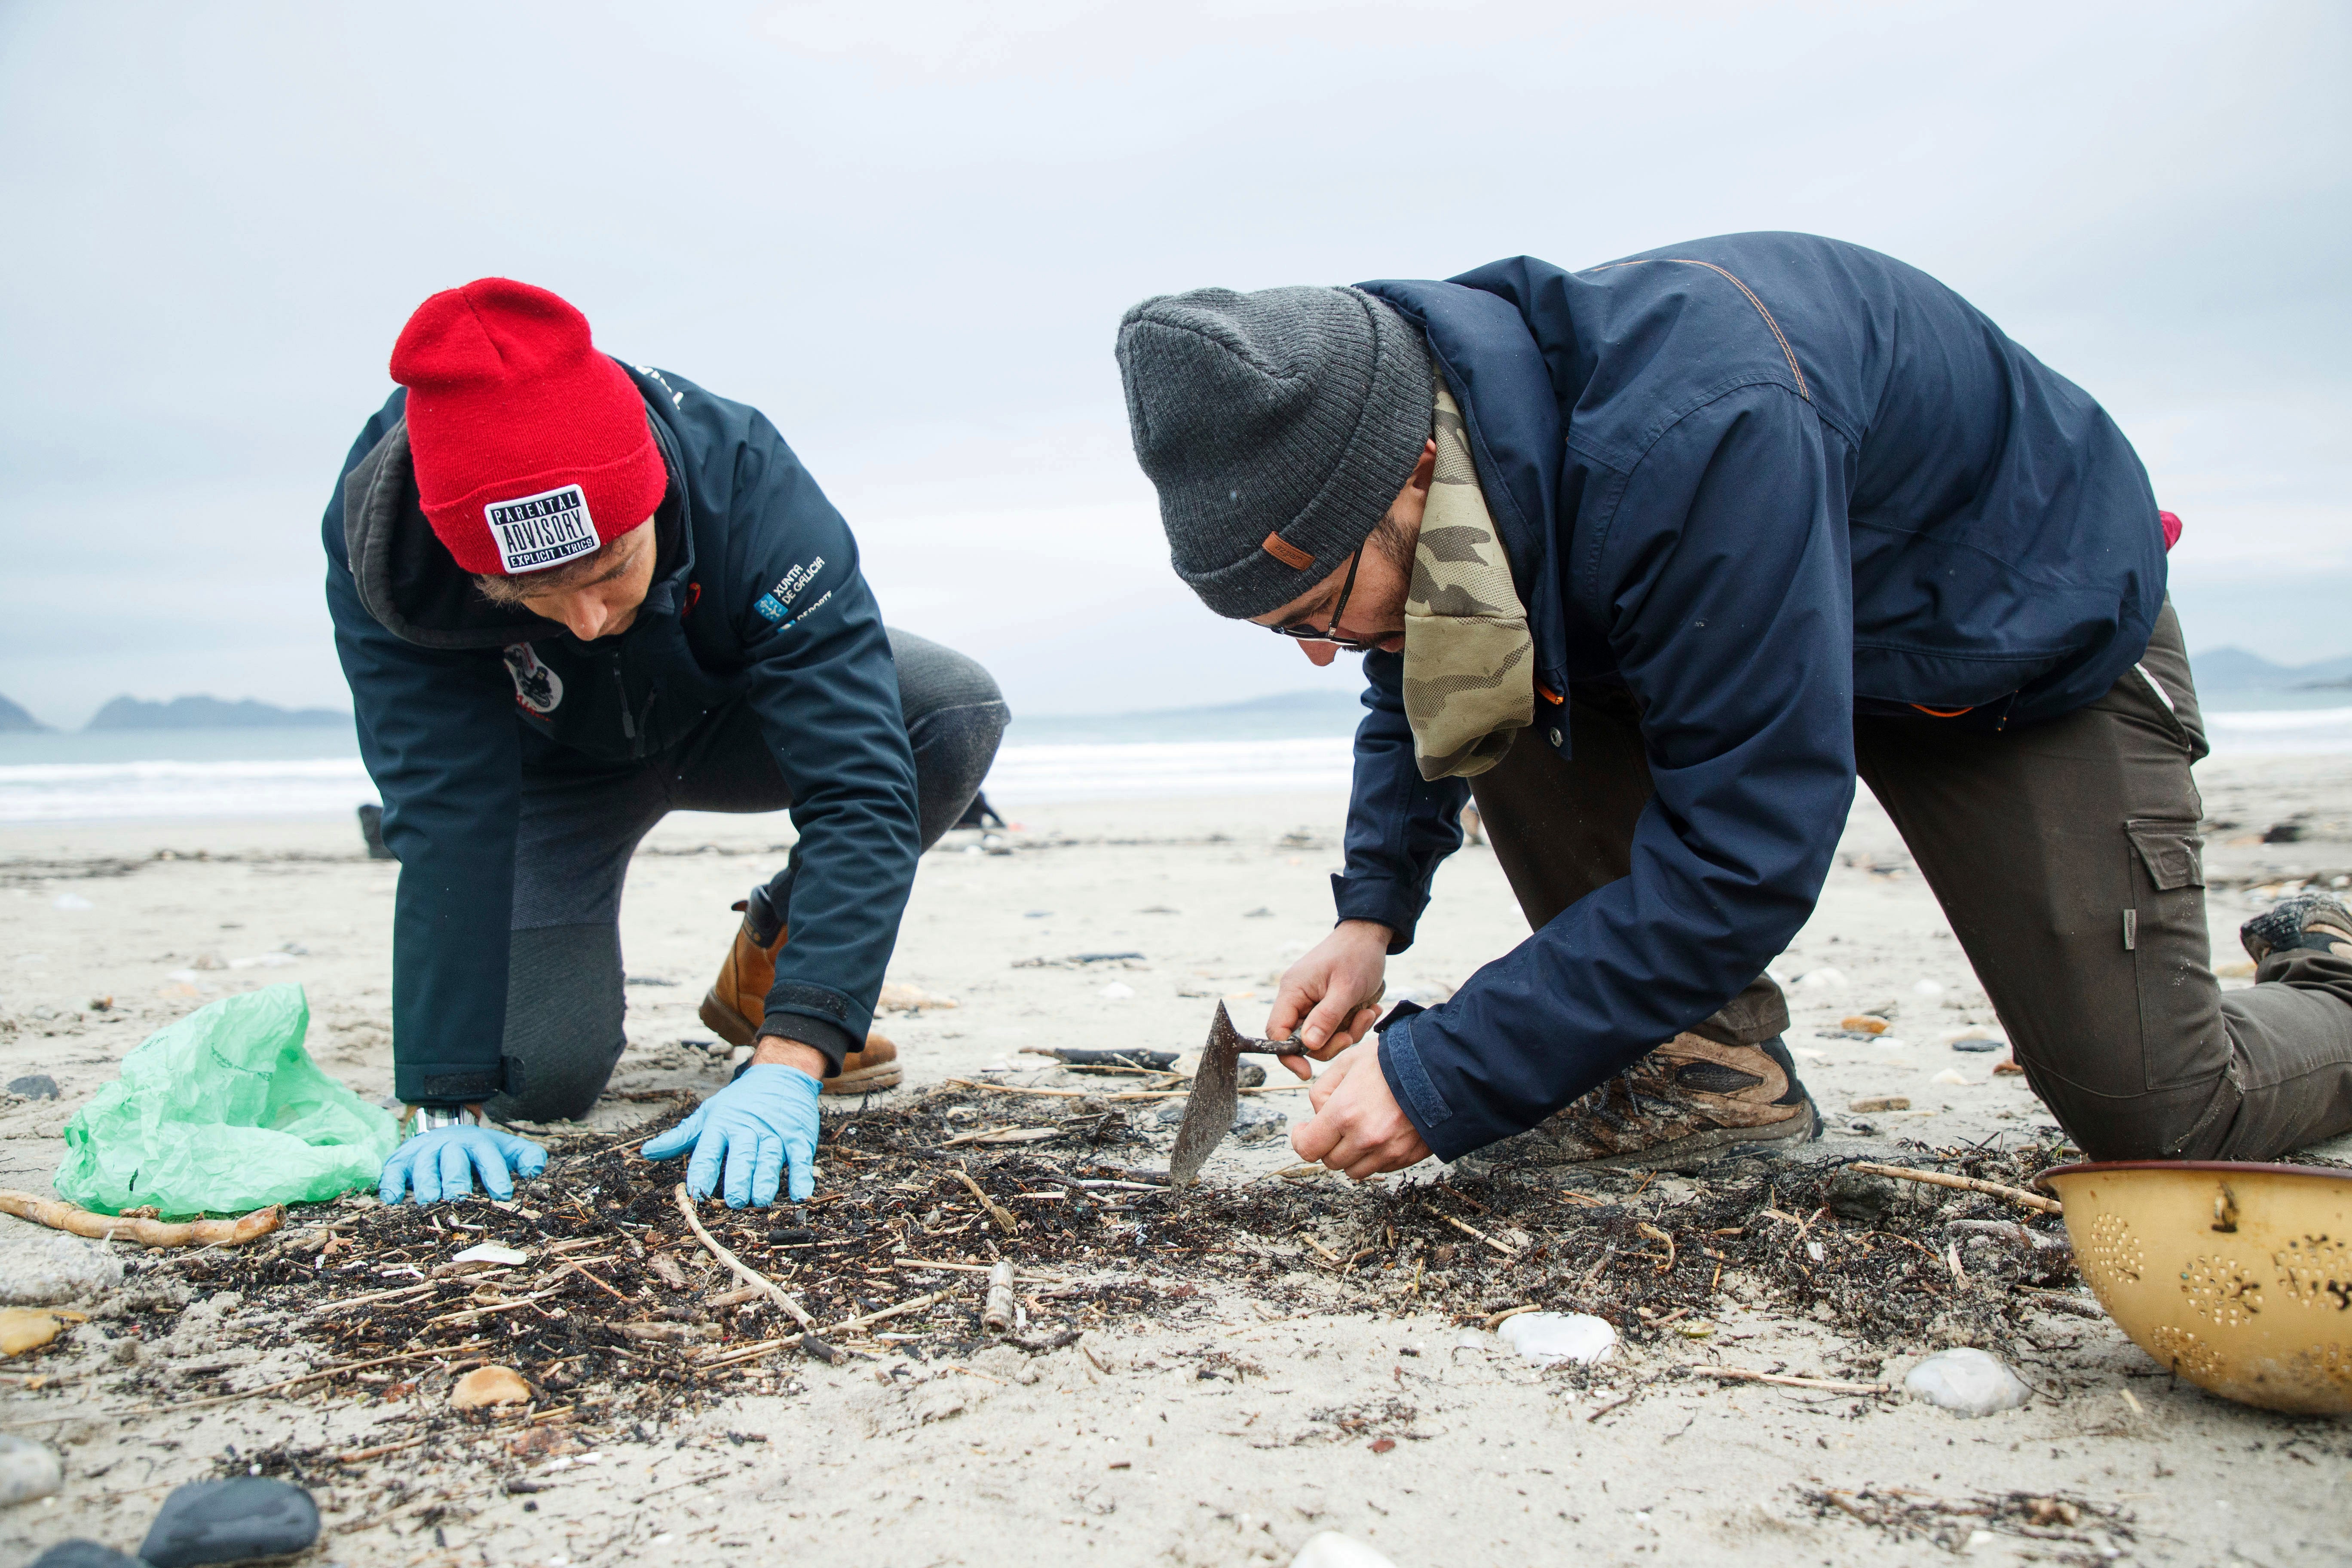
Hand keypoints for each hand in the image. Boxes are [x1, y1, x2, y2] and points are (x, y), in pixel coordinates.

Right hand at [379, 1121, 547, 1204]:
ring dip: (427, 1185)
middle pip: (453, 1161)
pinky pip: (392, 1173)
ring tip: (430, 1203)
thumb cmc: (478, 1152)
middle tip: (460, 1199)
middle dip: (457, 1180)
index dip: (496, 1174)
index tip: (504, 1193)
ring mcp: (423, 1154)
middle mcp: (449, 1147)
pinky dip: (390, 1185)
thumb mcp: (505, 1150)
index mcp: (478, 1144)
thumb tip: (536, 1169)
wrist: (441, 1132)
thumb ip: (526, 1156)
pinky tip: (392, 1200)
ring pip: (424, 1168)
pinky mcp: (399, 1162)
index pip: (489, 1156)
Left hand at [642, 1062, 820, 1206]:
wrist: (781, 1074)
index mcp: (722, 1125)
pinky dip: (802, 1177)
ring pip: (770, 1159)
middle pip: (742, 1156)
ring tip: (760, 1199)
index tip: (697, 1192)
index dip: (703, 1171)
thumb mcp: (708, 1113)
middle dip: (738, 1178)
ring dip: (766, 1180)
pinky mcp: (799, 1138)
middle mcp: (748, 1130)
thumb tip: (647, 1152)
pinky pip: (801, 1160)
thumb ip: (680, 1137)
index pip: (709, 1151)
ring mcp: (775, 1134)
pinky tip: (800, 1195)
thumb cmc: (740, 1101)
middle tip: (734, 1200)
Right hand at [1266, 920, 1391, 1079]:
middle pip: (1301, 1040)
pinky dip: (1352, 1024)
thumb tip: (1308, 1045)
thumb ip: (1327, 1017)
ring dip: (1347, 1032)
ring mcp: (1311, 1002)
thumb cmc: (1356, 955)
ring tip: (1368, 1013)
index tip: (1306, 1071)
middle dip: (1330, 1042)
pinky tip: (1368, 1010)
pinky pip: (1334, 1028)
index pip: (1276, 1032)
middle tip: (1352, 1033)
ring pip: (1321, 1037)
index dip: (1288, 1055)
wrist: (1369, 936)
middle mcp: (1297, 998)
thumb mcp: (1346, 988)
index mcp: (1293, 991)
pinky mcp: (1326, 1005)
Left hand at [1291, 1042, 1429, 1179]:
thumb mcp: (1348, 1062)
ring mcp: (1387, 1151)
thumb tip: (1317, 1114)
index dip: (1301, 1140)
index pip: (1307, 1148)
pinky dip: (1374, 1156)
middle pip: (1330, 1161)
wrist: (1441, 1069)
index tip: (1304, 1130)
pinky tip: (1381, 1132)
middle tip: (1336, 1125)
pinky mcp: (1406, 1157)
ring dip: (1351, 1154)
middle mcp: (1364, 1138)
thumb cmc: (1394, 1061)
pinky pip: (1379, 1168)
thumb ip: (1322, 1090)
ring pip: (1353, 1170)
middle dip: (1328, 1144)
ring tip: (1360, 1129)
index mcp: (1344, 1113)